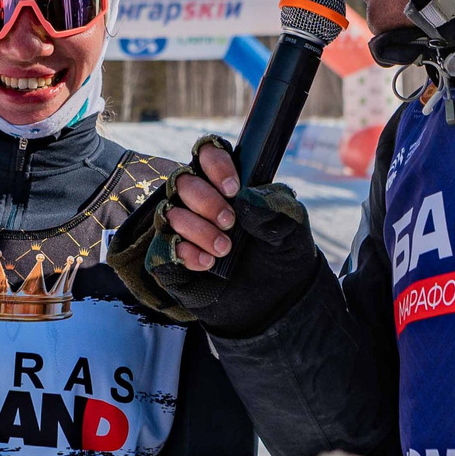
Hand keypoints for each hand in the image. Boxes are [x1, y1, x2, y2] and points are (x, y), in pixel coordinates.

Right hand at [106, 137, 322, 338]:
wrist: (278, 301)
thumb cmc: (283, 257)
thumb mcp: (292, 230)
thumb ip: (275, 208)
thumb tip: (245, 197)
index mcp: (228, 185)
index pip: (208, 154)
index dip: (214, 164)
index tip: (233, 188)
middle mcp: (201, 203)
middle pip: (183, 182)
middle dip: (205, 201)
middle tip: (230, 223)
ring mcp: (184, 231)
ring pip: (170, 213)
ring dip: (197, 229)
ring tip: (225, 249)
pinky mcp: (173, 260)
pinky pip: (162, 247)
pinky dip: (184, 252)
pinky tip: (209, 263)